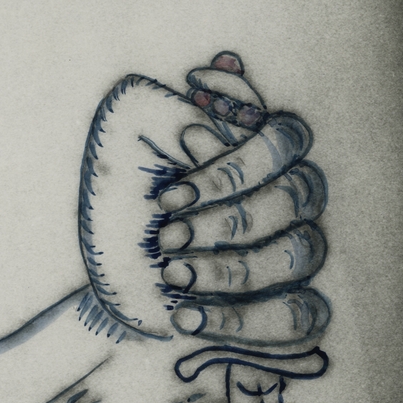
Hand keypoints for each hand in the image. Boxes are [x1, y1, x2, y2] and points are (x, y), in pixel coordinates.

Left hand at [78, 52, 328, 348]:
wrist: (102, 285)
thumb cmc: (117, 207)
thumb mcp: (125, 145)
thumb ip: (171, 112)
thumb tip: (220, 80)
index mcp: (257, 152)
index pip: (286, 137)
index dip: (238, 157)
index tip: (177, 163)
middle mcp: (286, 201)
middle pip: (297, 197)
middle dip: (226, 219)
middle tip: (165, 234)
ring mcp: (291, 258)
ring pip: (300, 254)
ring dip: (230, 269)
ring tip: (169, 275)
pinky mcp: (285, 316)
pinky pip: (297, 319)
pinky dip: (240, 322)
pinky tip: (184, 319)